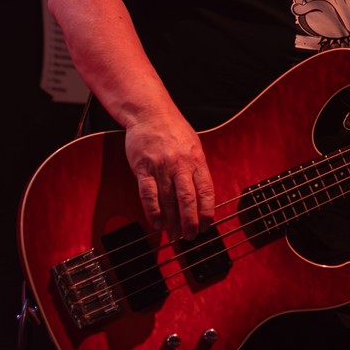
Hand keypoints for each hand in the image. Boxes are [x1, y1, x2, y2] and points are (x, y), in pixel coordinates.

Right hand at [124, 111, 215, 242]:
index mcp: (196, 160)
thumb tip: (203, 196)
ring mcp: (161, 167)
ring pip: (168, 200)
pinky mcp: (143, 168)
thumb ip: (198, 169)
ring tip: (174, 235)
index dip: (207, 212)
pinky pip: (148, 194)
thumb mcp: (194, 145)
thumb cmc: (173, 129)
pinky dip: (153, 212)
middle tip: (190, 236)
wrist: (150, 113)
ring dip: (172, 222)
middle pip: (187, 200)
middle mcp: (180, 164)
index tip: (207, 226)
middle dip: (190, 222)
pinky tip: (157, 223)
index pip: (206, 191)